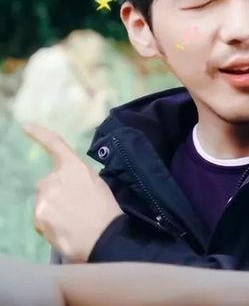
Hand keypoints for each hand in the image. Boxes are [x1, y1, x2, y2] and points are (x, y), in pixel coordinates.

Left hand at [23, 123, 123, 263]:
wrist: (104, 237)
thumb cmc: (106, 210)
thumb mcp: (97, 184)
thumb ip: (78, 178)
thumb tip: (68, 184)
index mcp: (75, 167)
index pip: (55, 145)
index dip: (40, 134)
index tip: (26, 126)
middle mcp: (56, 178)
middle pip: (48, 183)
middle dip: (57, 194)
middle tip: (75, 208)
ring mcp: (45, 198)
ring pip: (44, 202)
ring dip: (52, 209)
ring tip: (72, 222)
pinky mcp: (38, 216)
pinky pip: (40, 218)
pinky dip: (48, 224)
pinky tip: (64, 230)